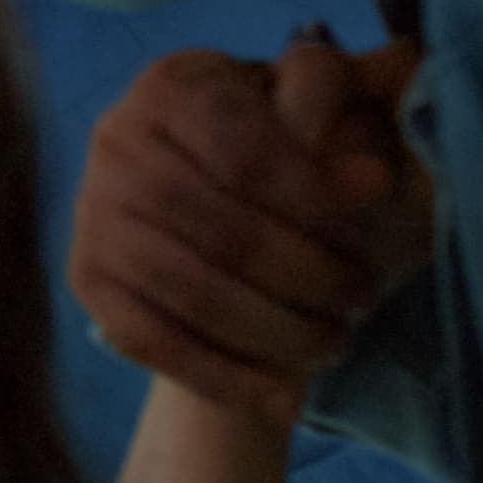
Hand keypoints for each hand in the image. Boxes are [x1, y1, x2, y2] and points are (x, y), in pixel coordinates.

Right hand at [69, 45, 408, 424]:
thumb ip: (356, 100)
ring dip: (277, 333)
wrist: (195, 201)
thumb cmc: (273, 150)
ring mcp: (92, 211)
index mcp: (174, 85)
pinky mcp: (85, 278)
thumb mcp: (317, 109)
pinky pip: (154, 342)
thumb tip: (397, 90)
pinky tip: (282, 397)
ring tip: (333, 344)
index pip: (248, 152)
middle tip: (362, 298)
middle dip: (309, 277)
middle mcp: (116, 139)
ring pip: (195, 292)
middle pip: (225, 230)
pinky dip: (225, 377)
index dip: (319, 195)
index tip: (378, 214)